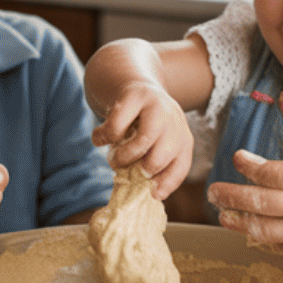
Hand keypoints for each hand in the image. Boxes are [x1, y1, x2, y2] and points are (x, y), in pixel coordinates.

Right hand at [91, 80, 192, 197]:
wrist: (136, 87)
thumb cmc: (143, 127)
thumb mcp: (154, 146)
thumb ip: (149, 167)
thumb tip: (145, 195)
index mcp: (183, 141)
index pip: (179, 168)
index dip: (165, 185)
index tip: (150, 194)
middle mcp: (175, 124)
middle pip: (160, 159)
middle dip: (138, 171)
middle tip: (124, 171)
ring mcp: (158, 108)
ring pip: (143, 141)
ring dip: (122, 156)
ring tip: (113, 158)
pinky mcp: (137, 95)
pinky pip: (117, 125)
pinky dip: (104, 137)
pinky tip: (99, 138)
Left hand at [206, 89, 282, 273]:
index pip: (275, 171)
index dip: (252, 166)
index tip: (237, 159)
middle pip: (260, 199)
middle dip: (232, 195)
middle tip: (212, 192)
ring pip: (264, 227)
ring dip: (239, 222)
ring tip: (222, 217)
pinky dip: (265, 241)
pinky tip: (253, 237)